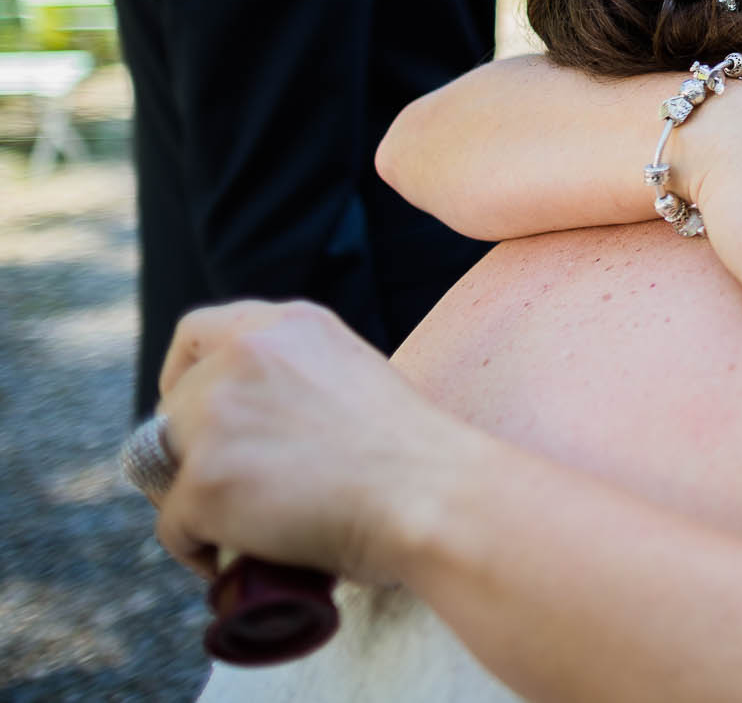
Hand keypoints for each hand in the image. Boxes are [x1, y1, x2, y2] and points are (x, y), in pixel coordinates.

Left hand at [151, 302, 486, 586]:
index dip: (183, 376)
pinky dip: (199, 549)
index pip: (199, 332)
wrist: (432, 498)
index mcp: (289, 326)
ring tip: (245, 529)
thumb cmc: (415, 457)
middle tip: (238, 491)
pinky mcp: (204, 481)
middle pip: (177, 408)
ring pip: (166, 467)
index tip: (192, 412)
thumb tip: (257, 428)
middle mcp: (245, 357)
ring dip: (195, 500)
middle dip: (194, 451)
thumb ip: (299, 381)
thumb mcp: (355, 379)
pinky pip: (173, 526)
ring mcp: (217, 418)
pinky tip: (240, 557)